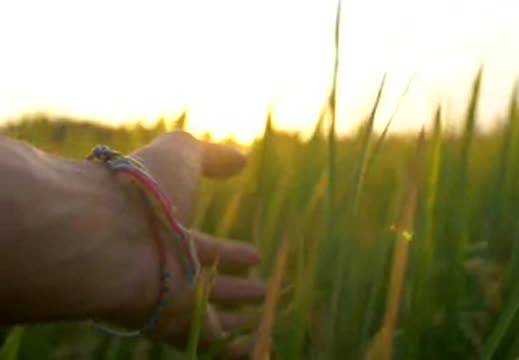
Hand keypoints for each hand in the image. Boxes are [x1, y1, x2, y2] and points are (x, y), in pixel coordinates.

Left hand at [98, 131, 263, 350]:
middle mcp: (165, 267)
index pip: (204, 247)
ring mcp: (168, 297)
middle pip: (206, 283)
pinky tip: (252, 343)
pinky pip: (207, 338)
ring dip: (235, 317)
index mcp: (166, 231)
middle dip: (234, 289)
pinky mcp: (173, 323)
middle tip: (260, 290)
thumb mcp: (180, 153)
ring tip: (262, 315)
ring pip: (208, 315)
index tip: (255, 256)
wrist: (106, 230)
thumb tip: (240, 158)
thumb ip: (210, 155)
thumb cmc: (143, 188)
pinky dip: (229, 342)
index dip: (230, 253)